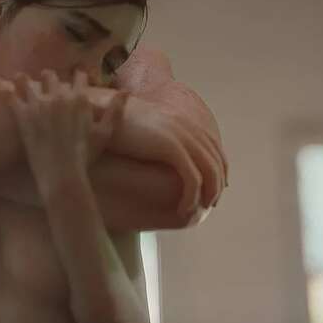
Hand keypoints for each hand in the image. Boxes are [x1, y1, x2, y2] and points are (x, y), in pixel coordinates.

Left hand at [0, 70, 125, 195]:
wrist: (63, 172)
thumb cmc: (86, 155)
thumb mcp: (105, 133)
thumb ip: (115, 110)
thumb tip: (125, 91)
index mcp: (79, 97)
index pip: (78, 76)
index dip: (77, 76)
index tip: (74, 77)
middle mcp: (58, 95)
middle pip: (51, 76)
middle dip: (49, 78)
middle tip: (45, 80)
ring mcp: (38, 103)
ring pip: (27, 81)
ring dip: (24, 79)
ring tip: (19, 78)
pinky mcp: (21, 114)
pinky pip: (8, 95)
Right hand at [112, 46, 227, 211]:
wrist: (103, 112)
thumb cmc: (117, 123)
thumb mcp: (147, 129)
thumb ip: (160, 138)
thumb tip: (162, 153)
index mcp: (185, 121)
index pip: (214, 149)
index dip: (218, 169)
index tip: (212, 188)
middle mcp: (188, 127)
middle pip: (217, 161)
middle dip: (217, 185)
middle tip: (209, 204)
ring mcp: (182, 137)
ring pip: (209, 172)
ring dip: (208, 194)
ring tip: (197, 210)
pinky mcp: (171, 148)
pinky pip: (192, 178)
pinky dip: (192, 196)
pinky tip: (183, 209)